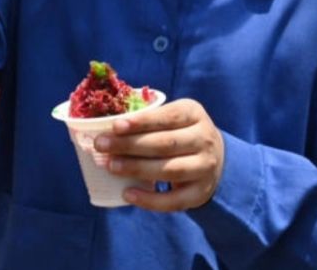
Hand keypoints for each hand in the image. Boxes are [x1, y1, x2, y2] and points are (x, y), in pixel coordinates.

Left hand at [94, 98, 225, 210]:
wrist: (215, 159)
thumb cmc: (180, 135)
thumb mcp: (173, 120)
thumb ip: (147, 122)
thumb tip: (106, 130)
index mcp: (194, 114)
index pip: (168, 117)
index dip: (141, 122)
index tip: (115, 126)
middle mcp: (205, 139)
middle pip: (166, 143)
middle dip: (130, 145)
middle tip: (101, 146)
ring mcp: (205, 167)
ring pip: (170, 169)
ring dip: (137, 168)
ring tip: (111, 166)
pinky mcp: (200, 193)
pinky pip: (173, 200)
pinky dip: (149, 199)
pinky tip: (127, 194)